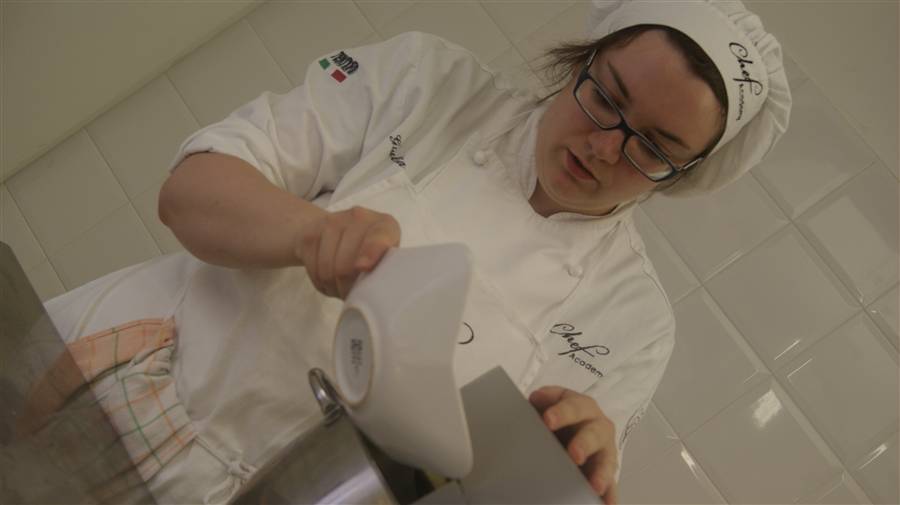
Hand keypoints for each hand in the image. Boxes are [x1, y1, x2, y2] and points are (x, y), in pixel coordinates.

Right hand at [295, 206, 400, 298]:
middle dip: (349, 287)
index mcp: (385, 225)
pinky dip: (320, 282)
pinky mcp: (310, 234)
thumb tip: (374, 292)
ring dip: (334, 286)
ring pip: (328, 270)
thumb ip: (384, 270)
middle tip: (353, 294)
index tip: (363, 267)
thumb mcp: (385, 258)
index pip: (379, 237)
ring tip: (341, 287)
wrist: (336, 228)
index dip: (370, 252)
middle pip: (347, 264)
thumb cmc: (369, 250)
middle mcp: (359, 218)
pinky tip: (329, 280)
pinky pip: (313, 269)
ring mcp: (332, 222)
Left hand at [529, 386, 618, 503]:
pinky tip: (606, 504)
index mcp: (583, 406)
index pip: (573, 407)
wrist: (569, 426)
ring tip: (595, 486)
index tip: (547, 420)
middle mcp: (598, 427)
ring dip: (601, 474)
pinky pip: (611, 485)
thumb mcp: (550, 402)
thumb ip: (543, 400)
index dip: (561, 413)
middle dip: (583, 444)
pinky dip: (609, 495)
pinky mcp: (606, 472)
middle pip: (593, 434)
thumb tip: (536, 398)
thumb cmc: (558, 414)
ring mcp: (605, 451)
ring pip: (606, 461)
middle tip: (574, 455)